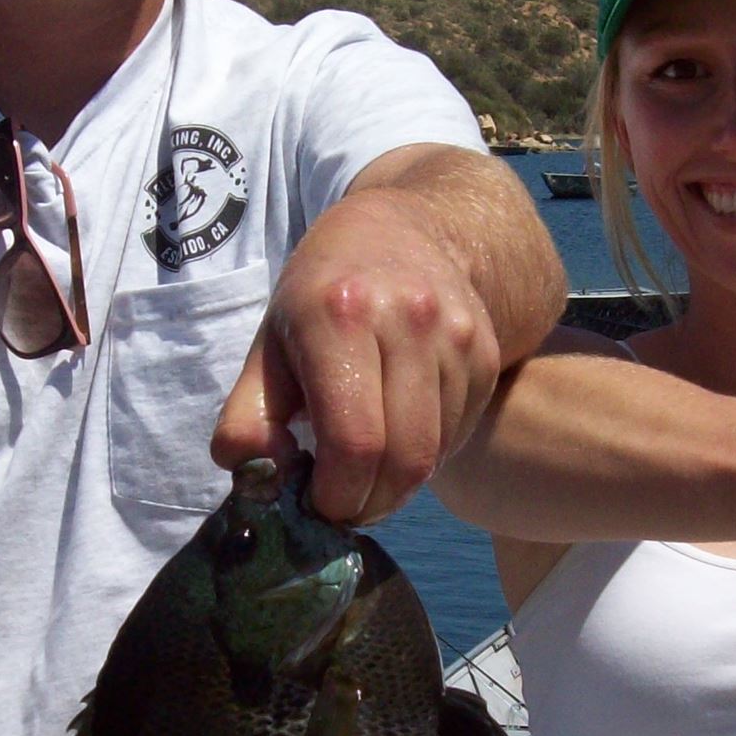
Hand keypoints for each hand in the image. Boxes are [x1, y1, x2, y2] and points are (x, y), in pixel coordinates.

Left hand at [212, 186, 501, 523]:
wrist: (408, 228)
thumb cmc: (323, 293)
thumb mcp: (268, 343)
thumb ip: (248, 417)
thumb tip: (255, 477)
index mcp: (339, 315)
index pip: (353, 441)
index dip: (336, 496)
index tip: (316, 508)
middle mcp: (407, 319)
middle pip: (404, 459)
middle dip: (370, 504)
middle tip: (342, 507)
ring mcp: (457, 334)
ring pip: (436, 453)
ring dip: (397, 484)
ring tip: (365, 473)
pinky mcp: (487, 351)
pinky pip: (459, 432)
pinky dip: (427, 454)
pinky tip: (398, 436)